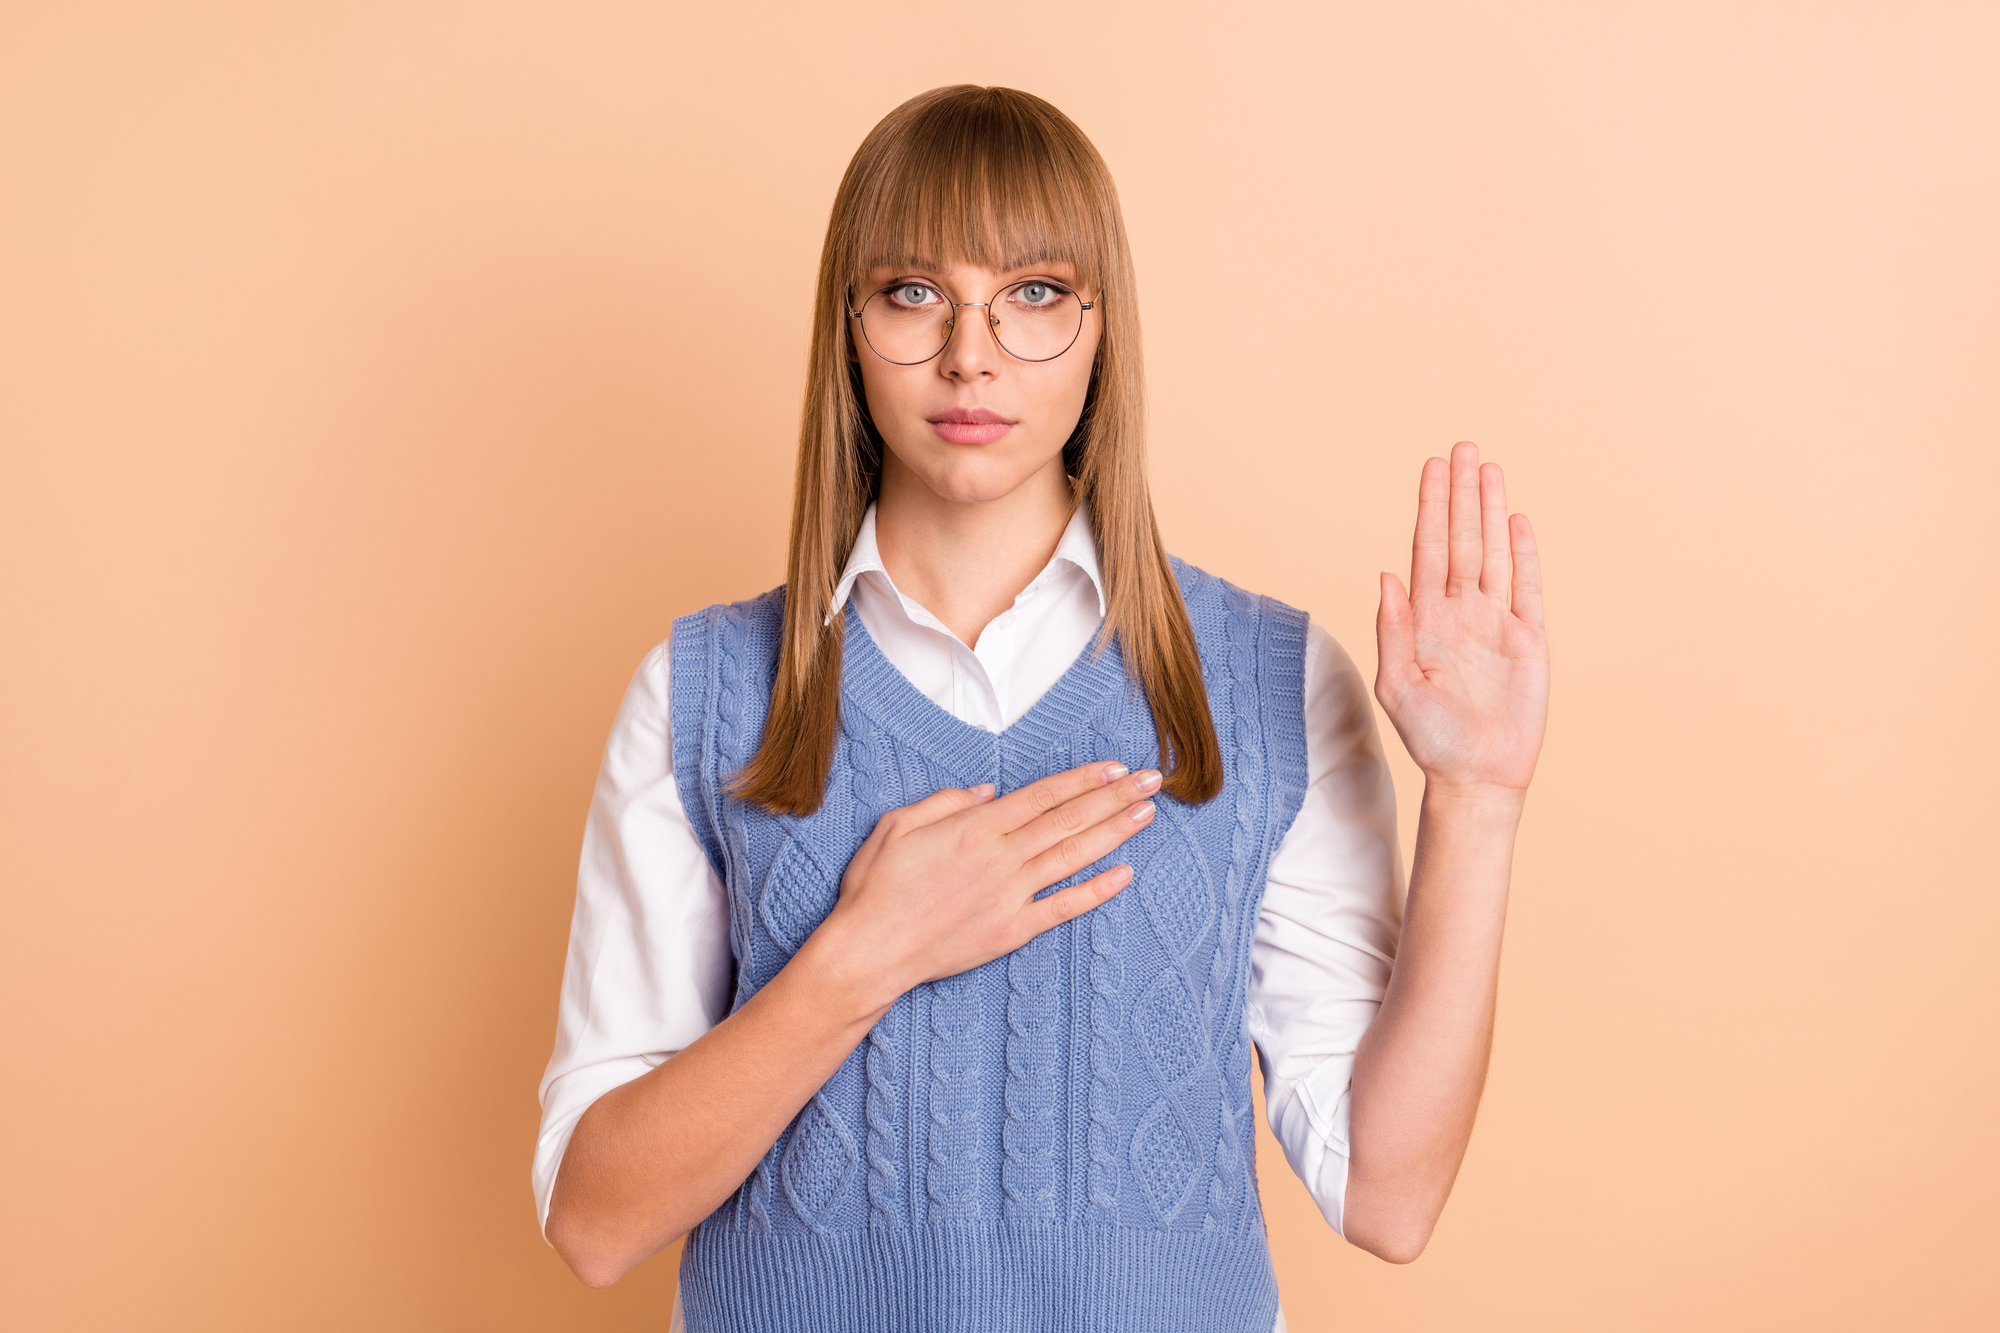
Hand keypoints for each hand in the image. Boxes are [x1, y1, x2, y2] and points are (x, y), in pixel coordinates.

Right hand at [816, 760, 1160, 1004]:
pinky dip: (1095, 892)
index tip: (1114, 767)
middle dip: (1113, 797)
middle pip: (1068, 820)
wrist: (870, 951)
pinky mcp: (1012, 931)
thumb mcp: (897, 825)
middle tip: (1151, 781)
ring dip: (1114, 834)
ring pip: (1072, 857)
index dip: (1082, 780)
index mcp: (974, 828)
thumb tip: (990, 794)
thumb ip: (945, 802)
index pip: (1042, 796)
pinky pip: (1062, 908)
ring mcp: (1010, 896)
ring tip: (1146, 815)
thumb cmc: (876, 887)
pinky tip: (1123, 875)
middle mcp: (1001, 858)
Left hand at [1375, 441, 1548, 796]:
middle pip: (1462, 539)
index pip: (1428, 549)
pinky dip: (1524, 553)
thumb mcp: (1397, 685)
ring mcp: (1495, 621)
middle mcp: (1459, 611)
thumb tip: (1386, 576)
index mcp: (1425, 618)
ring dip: (1491, 511)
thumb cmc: (1430, 737)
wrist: (1475, 775)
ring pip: (1493, 552)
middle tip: (1461, 447)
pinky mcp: (1528, 638)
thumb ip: (1392, 629)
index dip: (1431, 508)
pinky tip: (1517, 520)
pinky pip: (1527, 586)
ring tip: (1488, 469)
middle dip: (1460, 494)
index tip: (1432, 468)